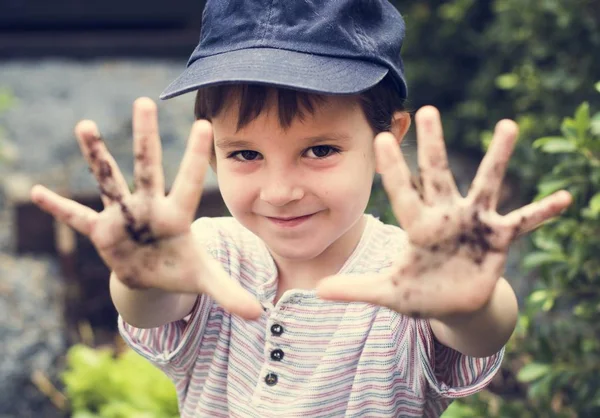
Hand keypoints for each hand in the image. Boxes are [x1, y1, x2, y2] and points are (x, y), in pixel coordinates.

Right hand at [31, 97, 261, 318]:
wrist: (152, 274)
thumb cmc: (180, 268)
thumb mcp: (204, 280)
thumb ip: (229, 293)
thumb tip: (258, 315)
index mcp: (177, 215)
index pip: (188, 182)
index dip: (195, 156)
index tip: (203, 124)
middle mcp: (149, 207)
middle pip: (148, 167)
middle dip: (145, 137)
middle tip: (144, 101)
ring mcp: (123, 216)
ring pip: (108, 180)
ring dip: (97, 155)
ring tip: (85, 124)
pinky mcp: (101, 231)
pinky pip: (77, 218)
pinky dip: (59, 208)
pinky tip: (36, 192)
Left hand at [317, 106, 571, 318]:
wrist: (453, 304)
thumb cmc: (419, 292)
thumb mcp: (388, 293)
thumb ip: (356, 289)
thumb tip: (317, 291)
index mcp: (418, 226)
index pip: (402, 191)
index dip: (392, 167)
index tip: (380, 136)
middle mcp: (445, 216)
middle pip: (438, 174)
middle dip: (433, 145)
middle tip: (427, 110)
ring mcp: (473, 224)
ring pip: (485, 184)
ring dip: (496, 157)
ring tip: (508, 125)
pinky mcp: (498, 239)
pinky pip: (523, 222)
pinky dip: (541, 212)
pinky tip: (564, 198)